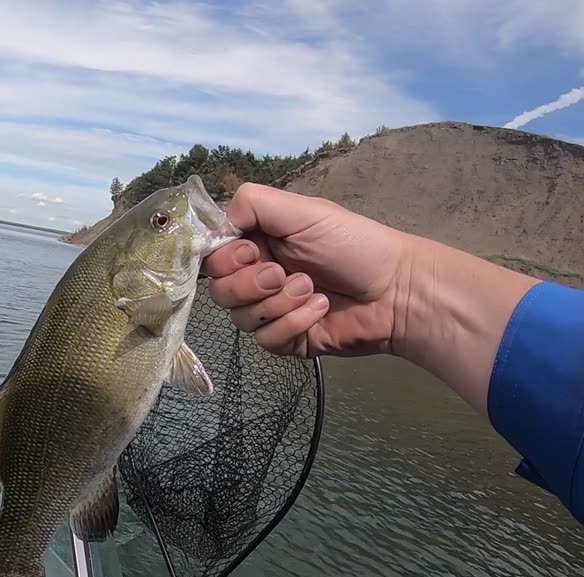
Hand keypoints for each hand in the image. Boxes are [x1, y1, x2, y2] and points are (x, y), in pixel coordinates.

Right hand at [200, 182, 412, 358]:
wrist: (397, 290)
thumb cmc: (354, 244)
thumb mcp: (304, 211)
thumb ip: (253, 204)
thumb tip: (217, 224)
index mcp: (258, 243)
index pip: (212, 257)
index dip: (225, 259)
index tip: (252, 252)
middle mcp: (258, 277)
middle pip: (219, 291)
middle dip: (250, 284)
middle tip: (282, 274)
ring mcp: (270, 310)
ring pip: (241, 318)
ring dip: (278, 303)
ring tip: (312, 289)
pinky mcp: (286, 339)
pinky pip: (267, 339)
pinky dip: (294, 322)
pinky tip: (320, 309)